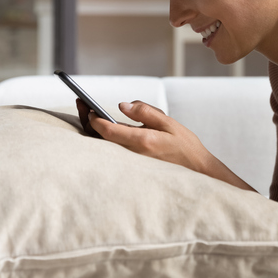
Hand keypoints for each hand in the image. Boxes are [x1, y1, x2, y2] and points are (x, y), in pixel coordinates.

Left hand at [75, 98, 255, 191]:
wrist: (197, 174)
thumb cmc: (185, 148)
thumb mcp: (170, 123)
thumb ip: (146, 112)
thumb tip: (123, 105)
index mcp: (142, 142)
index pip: (109, 130)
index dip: (95, 118)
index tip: (88, 107)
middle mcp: (132, 155)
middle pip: (100, 139)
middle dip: (87, 120)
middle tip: (80, 103)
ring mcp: (130, 164)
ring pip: (103, 147)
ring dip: (92, 129)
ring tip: (86, 112)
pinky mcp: (131, 168)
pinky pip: (111, 152)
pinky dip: (102, 139)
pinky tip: (99, 128)